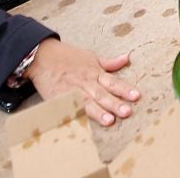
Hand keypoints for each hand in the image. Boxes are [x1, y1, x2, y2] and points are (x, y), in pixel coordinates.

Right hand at [25, 40, 139, 126]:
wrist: (42, 56)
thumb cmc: (67, 57)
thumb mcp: (90, 57)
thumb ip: (109, 63)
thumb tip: (126, 59)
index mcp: (94, 72)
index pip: (113, 82)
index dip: (125, 89)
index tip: (136, 96)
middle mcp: (85, 82)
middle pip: (102, 94)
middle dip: (115, 103)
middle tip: (127, 112)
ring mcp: (72, 92)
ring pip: (87, 103)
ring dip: (98, 112)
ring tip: (109, 120)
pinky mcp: (59, 100)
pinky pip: (69, 108)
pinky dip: (76, 114)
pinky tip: (83, 123)